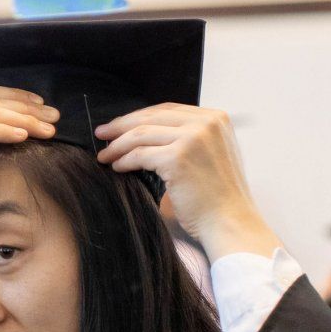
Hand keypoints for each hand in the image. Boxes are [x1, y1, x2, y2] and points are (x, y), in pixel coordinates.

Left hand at [95, 105, 280, 261]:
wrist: (229, 222)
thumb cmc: (217, 196)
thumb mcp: (211, 153)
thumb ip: (190, 136)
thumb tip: (150, 130)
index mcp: (216, 118)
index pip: (167, 109)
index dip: (138, 117)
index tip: (118, 125)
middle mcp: (207, 123)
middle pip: (151, 117)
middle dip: (121, 125)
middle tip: (101, 134)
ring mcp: (194, 138)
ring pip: (140, 134)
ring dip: (117, 145)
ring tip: (104, 155)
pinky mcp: (178, 158)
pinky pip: (139, 154)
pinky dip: (124, 161)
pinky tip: (116, 168)